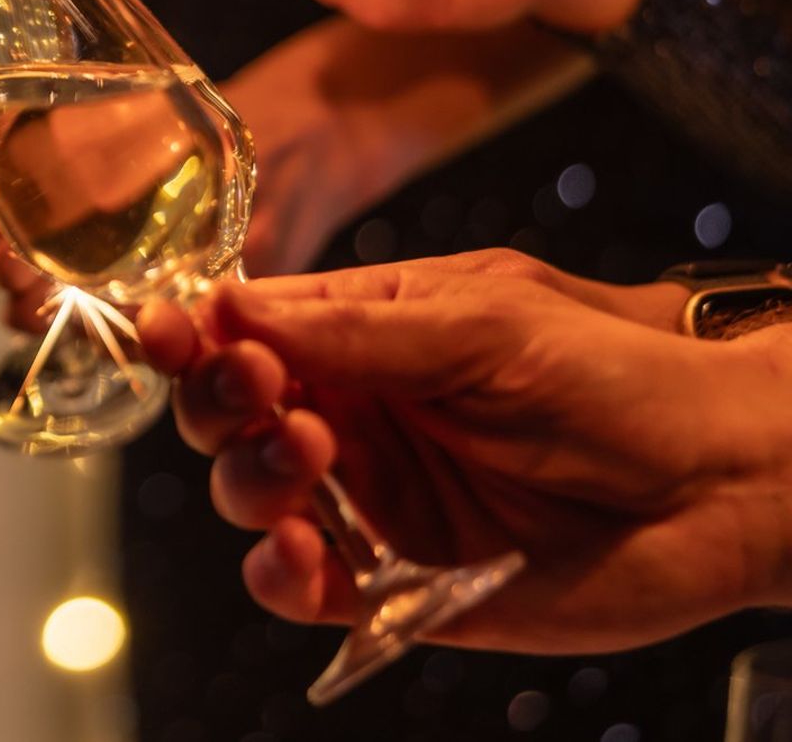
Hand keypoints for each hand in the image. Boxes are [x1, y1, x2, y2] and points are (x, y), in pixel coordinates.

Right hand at [138, 259, 786, 654]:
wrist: (722, 483)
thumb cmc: (616, 375)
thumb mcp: (482, 321)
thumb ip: (357, 324)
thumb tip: (233, 305)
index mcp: (364, 332)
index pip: (247, 327)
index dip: (195, 330)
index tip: (167, 332)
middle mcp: (353, 412)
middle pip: (228, 411)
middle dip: (219, 403)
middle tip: (264, 395)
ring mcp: (370, 498)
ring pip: (249, 496)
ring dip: (250, 480)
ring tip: (308, 459)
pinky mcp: (395, 583)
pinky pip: (302, 585)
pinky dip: (280, 575)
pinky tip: (300, 560)